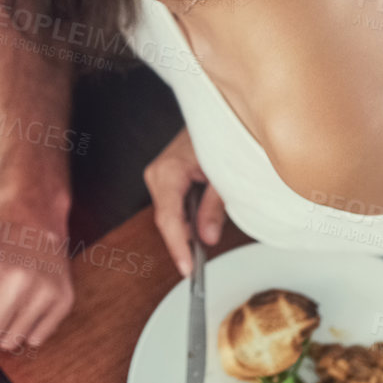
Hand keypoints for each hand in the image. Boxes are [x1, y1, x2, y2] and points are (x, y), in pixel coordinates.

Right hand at [143, 128, 226, 275]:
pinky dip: (185, 218)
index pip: (169, 218)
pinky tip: (198, 227)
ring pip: (169, 214)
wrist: (218, 114)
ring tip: (201, 245)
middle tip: (196, 265)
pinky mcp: (165, 177)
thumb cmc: (222, 136)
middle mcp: (157, 173)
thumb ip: (214, 207)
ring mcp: (158, 175)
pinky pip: (172, 205)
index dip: (178, 247)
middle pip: (167, 219)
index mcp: (168, 171)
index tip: (187, 269)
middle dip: (182, 242)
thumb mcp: (224, 175)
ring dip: (185, 230)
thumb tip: (208, 238)